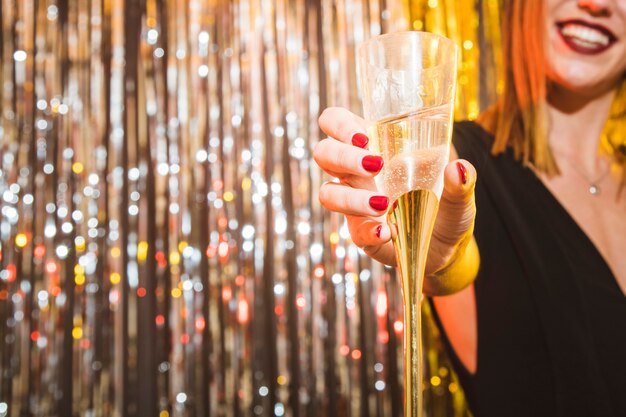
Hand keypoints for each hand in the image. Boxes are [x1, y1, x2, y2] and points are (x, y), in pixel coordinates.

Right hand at [314, 107, 476, 290]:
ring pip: (328, 193)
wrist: (447, 249)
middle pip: (324, 153)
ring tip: (383, 203)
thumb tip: (458, 168)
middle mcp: (357, 173)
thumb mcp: (460, 193)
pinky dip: (368, 231)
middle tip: (375, 164)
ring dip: (351, 197)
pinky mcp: (361, 233)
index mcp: (374, 147)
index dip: (339, 124)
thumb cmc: (447, 209)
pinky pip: (352, 231)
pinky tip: (387, 232)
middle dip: (343, 156)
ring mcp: (356, 204)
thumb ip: (462, 181)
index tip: (364, 137)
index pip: (336, 123)